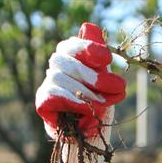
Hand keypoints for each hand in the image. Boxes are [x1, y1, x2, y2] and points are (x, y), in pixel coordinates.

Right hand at [35, 22, 125, 162]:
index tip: (107, 58)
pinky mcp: (42, 100)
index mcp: (71, 55)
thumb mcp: (105, 82)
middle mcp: (57, 65)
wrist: (89, 134)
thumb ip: (99, 60)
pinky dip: (73, 102)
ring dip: (87, 93)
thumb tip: (90, 28)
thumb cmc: (97, 105)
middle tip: (119, 87)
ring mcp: (48, 82)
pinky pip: (55, 94)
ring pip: (63, 79)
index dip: (90, 48)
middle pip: (70, 62)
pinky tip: (85, 110)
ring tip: (103, 105)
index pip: (75, 45)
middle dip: (96, 77)